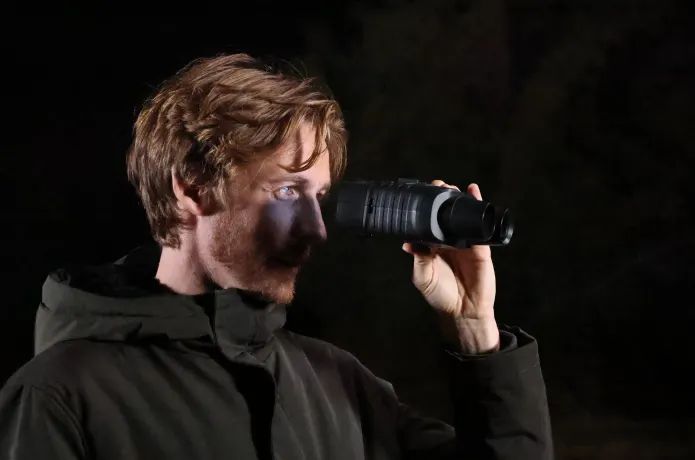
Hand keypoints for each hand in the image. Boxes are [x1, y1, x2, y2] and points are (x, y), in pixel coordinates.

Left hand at [402, 180, 499, 353]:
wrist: (463, 311)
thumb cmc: (441, 295)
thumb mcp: (423, 277)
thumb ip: (418, 259)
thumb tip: (408, 243)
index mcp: (434, 246)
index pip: (430, 221)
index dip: (428, 207)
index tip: (423, 193)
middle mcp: (450, 241)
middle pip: (447, 214)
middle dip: (443, 197)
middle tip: (438, 185)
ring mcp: (466, 242)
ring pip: (463, 215)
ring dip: (460, 198)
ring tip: (454, 187)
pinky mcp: (481, 246)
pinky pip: (480, 224)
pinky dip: (478, 206)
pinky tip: (474, 192)